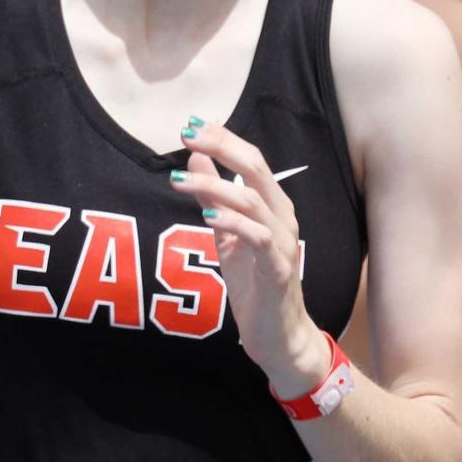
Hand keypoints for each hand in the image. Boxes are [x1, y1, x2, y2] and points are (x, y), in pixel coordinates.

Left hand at [170, 119, 329, 396]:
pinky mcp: (277, 269)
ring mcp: (282, 242)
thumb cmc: (255, 284)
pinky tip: (208, 217)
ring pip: (252, 201)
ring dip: (214, 186)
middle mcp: (282, 217)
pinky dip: (233, 223)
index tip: (191, 124)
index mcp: (272, 205)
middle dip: (221, 148)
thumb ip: (213, 197)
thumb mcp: (226, 235)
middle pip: (256, 169)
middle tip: (187, 135)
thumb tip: (195, 157)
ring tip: (179, 181)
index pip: (251, 159)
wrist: (279, 337)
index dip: (223, 139)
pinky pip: (257, 238)